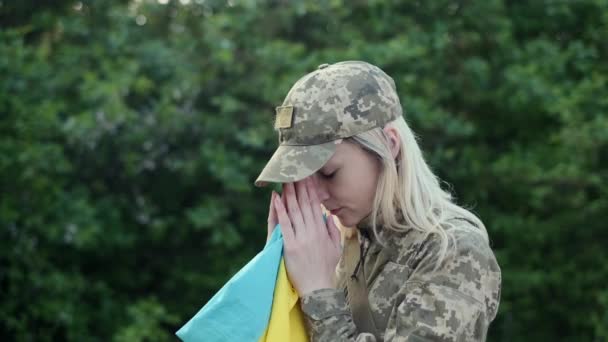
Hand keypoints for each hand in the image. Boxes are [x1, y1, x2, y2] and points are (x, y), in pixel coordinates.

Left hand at [266, 177, 341, 295]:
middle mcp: (312, 232)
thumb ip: (332, 231)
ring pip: (294, 211)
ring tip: (285, 180)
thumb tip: (327, 216)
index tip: (307, 176)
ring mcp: (301, 238)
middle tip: (295, 170)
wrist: (318, 288)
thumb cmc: (325, 269)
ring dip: (289, 194)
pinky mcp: (291, 246)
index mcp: (322, 231)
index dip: (310, 189)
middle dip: (300, 186)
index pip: (315, 205)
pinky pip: (285, 225)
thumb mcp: (335, 248)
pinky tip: (276, 199)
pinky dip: (280, 211)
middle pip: (305, 204)